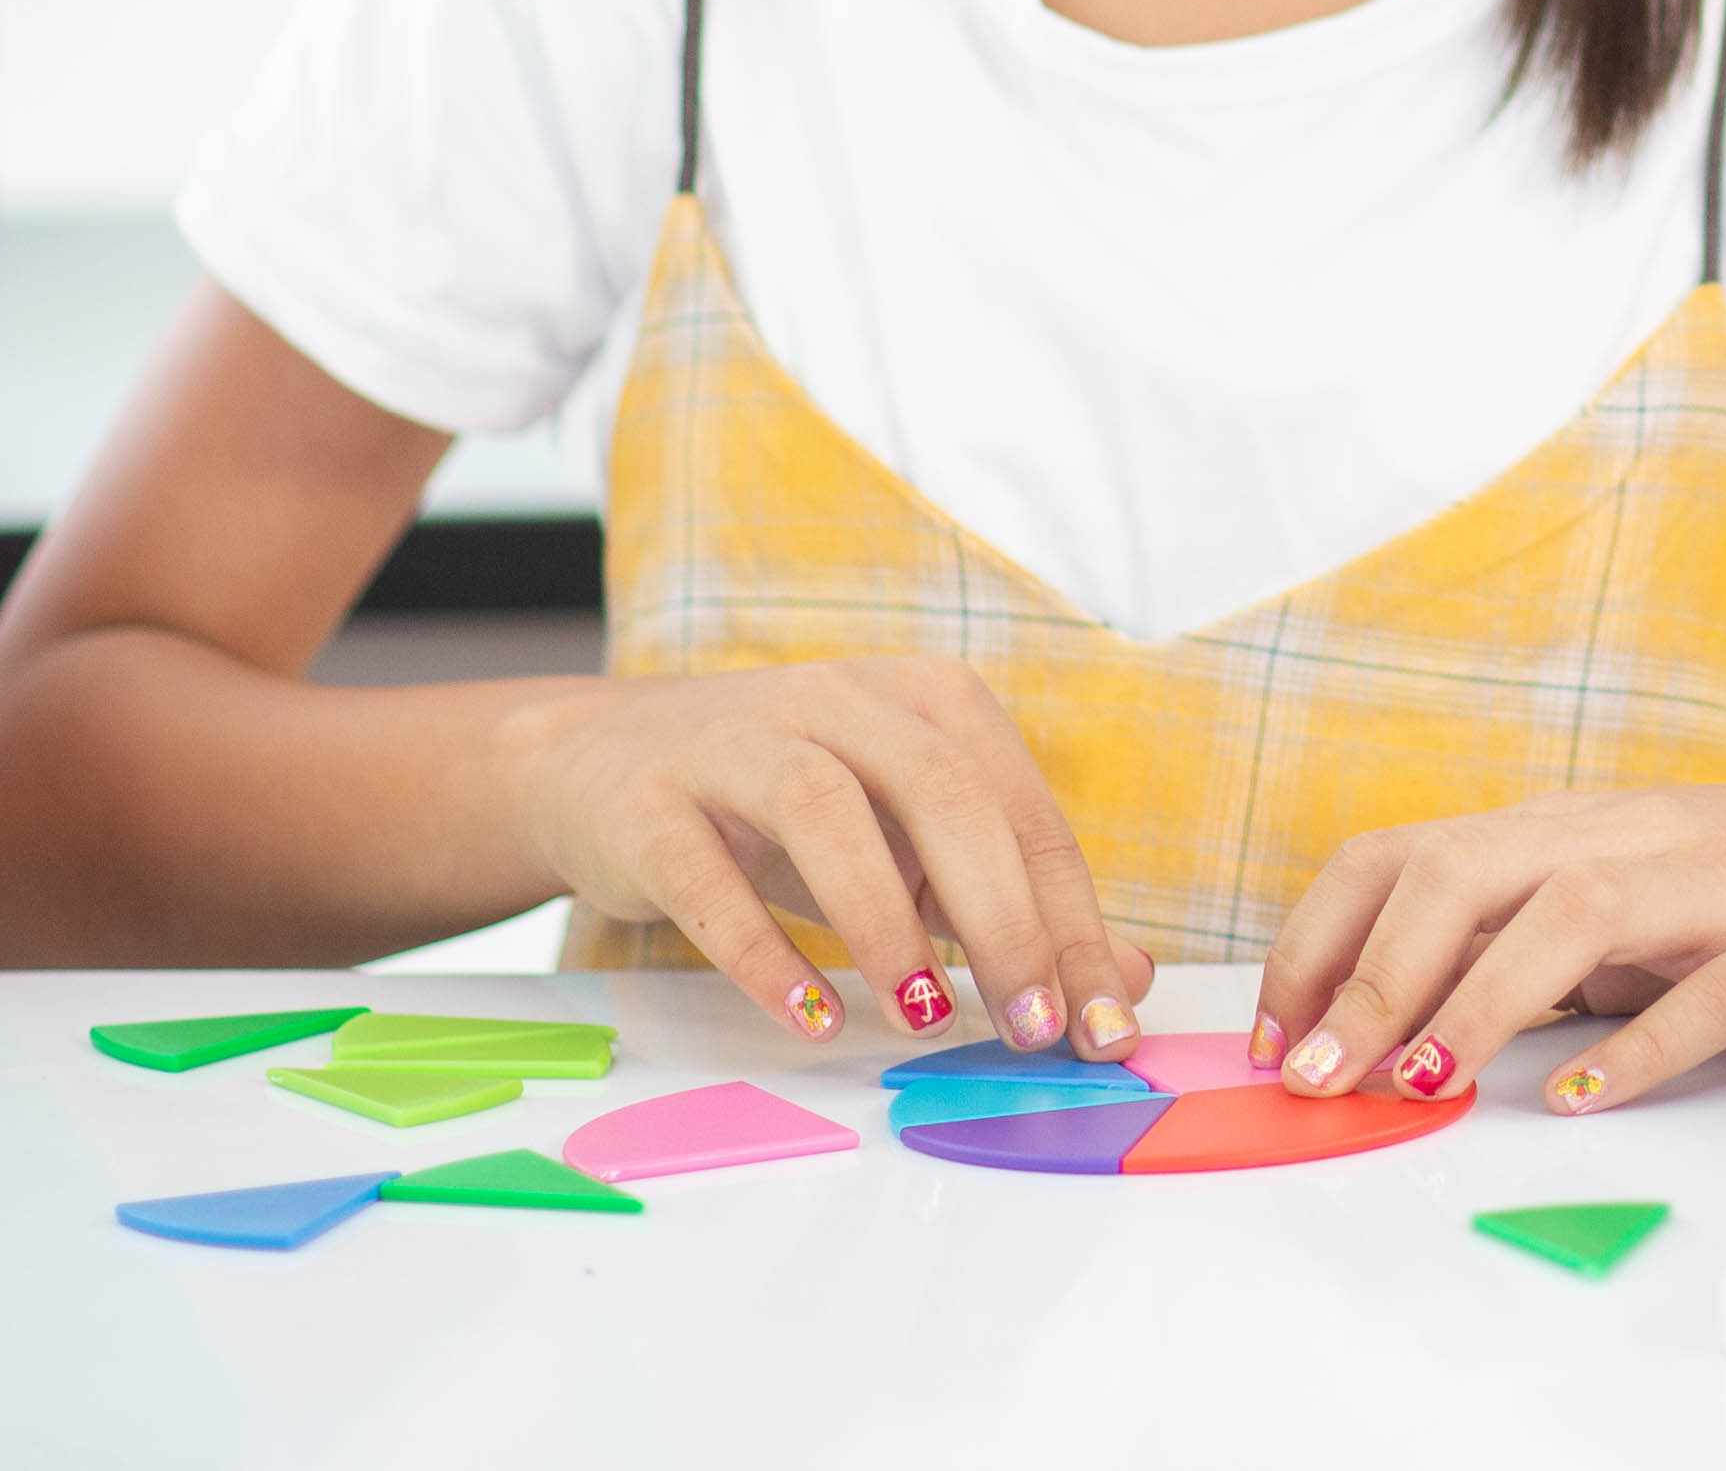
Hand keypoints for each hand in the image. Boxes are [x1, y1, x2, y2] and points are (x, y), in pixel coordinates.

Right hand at [491, 656, 1149, 1052]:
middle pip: (943, 795)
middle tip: (1030, 1025)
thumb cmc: (792, 812)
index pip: (1022, 812)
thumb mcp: (909, 842)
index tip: (1100, 1023)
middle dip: (1002, 919)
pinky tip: (809, 1017)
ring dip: (885, 921)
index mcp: (929, 700)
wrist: (601, 763)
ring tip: (923, 1016)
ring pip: (827, 812)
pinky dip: (763, 952)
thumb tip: (1125, 982)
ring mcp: (738, 743)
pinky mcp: (652, 804)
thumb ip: (1011, 901)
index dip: (1070, 920)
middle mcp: (841, 699)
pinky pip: (709, 877)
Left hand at [1251, 775, 1725, 1109]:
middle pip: (1468, 873)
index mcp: (1579, 825)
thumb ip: (1532, 940)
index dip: (1325, 942)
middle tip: (1324, 1078)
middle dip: (1376, 980)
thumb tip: (1399, 1019)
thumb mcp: (1633, 895)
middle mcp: (1634, 837)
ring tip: (1425, 1086)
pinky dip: (1639, 1047)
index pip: (1411, 855)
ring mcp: (1719, 887)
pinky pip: (1710, 993)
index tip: (1281, 1035)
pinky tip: (1587, 1098)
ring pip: (1572, 915)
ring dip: (1478, 1004)